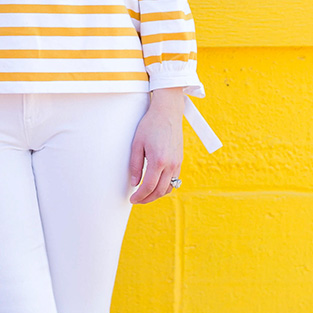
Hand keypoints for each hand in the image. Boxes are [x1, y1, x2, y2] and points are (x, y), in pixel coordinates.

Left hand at [128, 88, 183, 202]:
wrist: (168, 112)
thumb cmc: (150, 125)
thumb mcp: (137, 144)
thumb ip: (135, 165)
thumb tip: (134, 183)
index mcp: (158, 160)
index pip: (149, 186)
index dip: (140, 196)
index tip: (132, 199)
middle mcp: (171, 164)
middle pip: (160, 191)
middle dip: (147, 199)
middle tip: (137, 200)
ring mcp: (177, 163)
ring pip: (169, 187)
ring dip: (157, 194)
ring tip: (146, 194)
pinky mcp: (180, 160)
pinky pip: (174, 180)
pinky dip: (165, 186)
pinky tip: (156, 185)